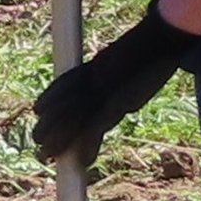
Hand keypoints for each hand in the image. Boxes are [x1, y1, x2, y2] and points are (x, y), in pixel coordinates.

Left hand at [31, 0, 197, 160]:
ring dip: (59, 140)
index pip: (65, 82)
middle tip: (37, 141)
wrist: (163, 38)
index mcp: (95, 65)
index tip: (37, 109)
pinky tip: (82, 162)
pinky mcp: (118, 102)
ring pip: (73, 118)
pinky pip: (97, 128)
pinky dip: (88, 147)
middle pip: (64, 104)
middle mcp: (94, 78)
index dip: (50, 97)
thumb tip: (116, 79)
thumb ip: (116, 66)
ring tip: (45, 155)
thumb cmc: (151, 46)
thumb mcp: (129, 54)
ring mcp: (104, 90)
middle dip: (49, 125)